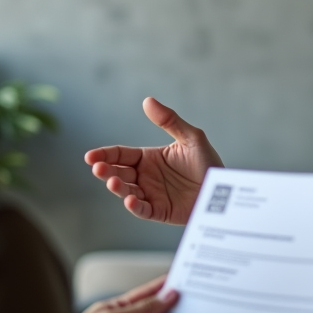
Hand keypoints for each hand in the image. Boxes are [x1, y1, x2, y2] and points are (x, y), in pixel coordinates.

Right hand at [84, 97, 222, 224]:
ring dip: (117, 188)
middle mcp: (145, 177)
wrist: (222, 187)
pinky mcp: (160, 211)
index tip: (90, 157)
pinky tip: (130, 200)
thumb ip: (169, 121)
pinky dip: (135, 207)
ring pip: (127, 191)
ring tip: (112, 181)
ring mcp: (151, 194)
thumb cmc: (207, 163)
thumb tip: (147, 101)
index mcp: (148, 158)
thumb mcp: (191, 138)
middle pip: (118, 173)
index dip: (105, 155)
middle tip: (98, 168)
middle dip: (106, 171)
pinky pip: (144, 210)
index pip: (120, 155)